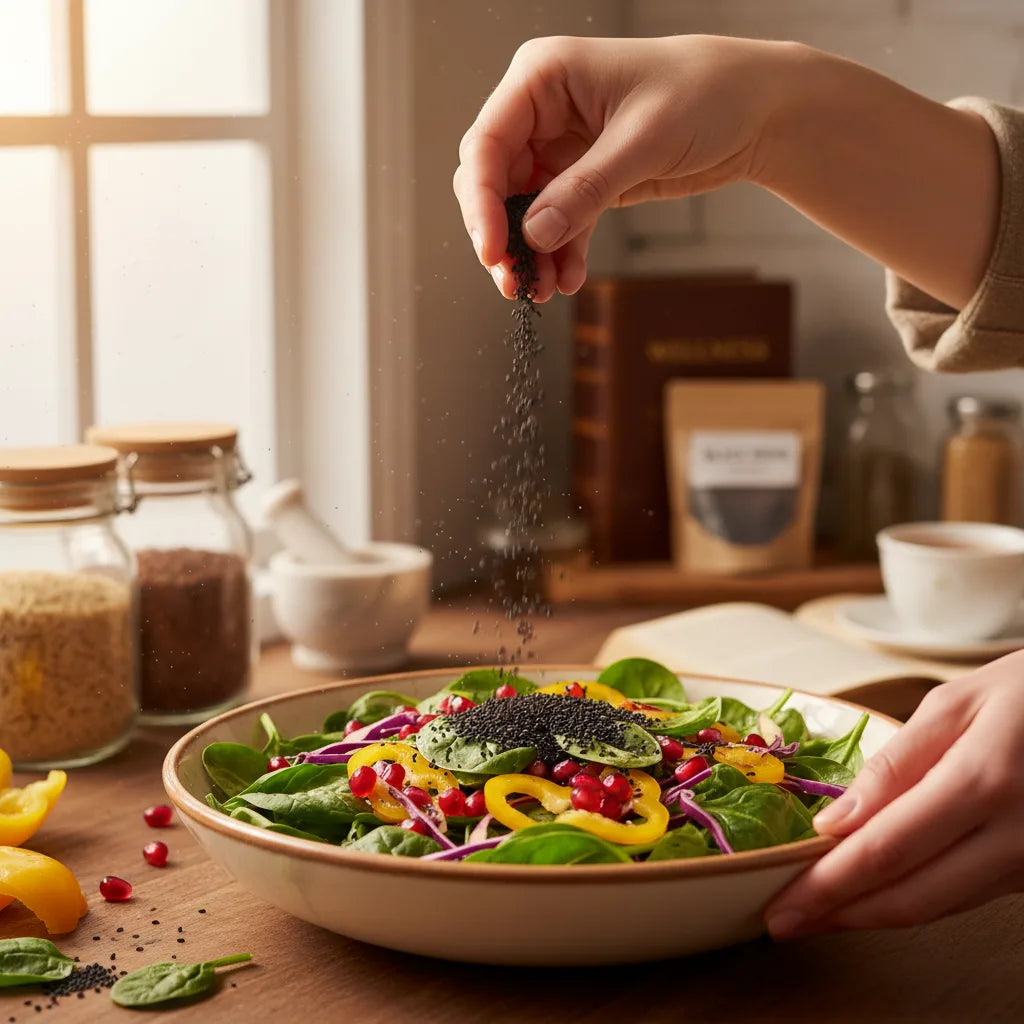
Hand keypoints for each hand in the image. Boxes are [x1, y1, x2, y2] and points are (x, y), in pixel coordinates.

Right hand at [453, 35, 798, 300]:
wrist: (754, 108)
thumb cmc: (704, 94)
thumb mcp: (643, 141)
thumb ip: (585, 189)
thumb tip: (535, 235)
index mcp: (543, 78)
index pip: (487, 143)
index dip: (481, 201)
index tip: (492, 250)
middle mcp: (542, 111)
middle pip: (493, 181)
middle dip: (502, 234)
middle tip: (514, 282)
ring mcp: (559, 147)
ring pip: (521, 210)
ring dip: (529, 253)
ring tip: (543, 290)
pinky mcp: (582, 178)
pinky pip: (556, 223)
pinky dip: (559, 253)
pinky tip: (568, 278)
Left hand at [766, 652, 1023, 937]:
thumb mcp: (956, 704)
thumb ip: (896, 763)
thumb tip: (837, 820)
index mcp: (984, 781)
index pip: (888, 848)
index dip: (830, 884)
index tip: (783, 904)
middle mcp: (1014, 836)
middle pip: (914, 896)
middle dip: (840, 913)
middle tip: (784, 920)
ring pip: (940, 905)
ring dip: (872, 913)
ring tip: (817, 910)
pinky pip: (965, 895)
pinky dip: (913, 899)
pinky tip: (872, 894)